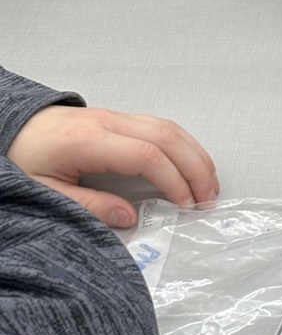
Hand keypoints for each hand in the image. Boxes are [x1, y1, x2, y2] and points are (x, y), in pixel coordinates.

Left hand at [7, 106, 217, 228]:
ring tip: (209, 184)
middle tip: (209, 198)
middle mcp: (109, 121)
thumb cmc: (26, 158)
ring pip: (169, 127)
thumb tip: (129, 218)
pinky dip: (184, 145)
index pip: (146, 155)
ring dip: (195, 154)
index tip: (185, 205)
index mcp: (89, 140)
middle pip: (167, 136)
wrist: (13, 127)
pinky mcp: (121, 117)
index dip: (172, 180)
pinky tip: (191, 163)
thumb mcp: (47, 192)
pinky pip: (161, 125)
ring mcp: (117, 115)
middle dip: (195, 167)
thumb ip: (89, 205)